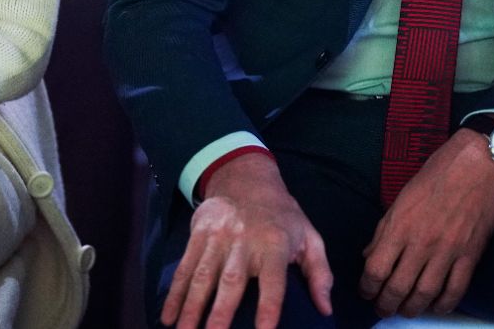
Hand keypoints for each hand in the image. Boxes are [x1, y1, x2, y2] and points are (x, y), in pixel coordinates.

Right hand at [162, 152, 332, 328]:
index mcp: (275, 244)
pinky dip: (174, 293)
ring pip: (201, 277)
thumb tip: (325, 309)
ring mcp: (217, 237)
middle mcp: (244, 241)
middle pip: (231, 281)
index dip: (269, 308)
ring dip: (191, 308)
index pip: (273, 281)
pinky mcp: (197, 235)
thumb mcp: (309, 237)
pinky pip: (184, 267)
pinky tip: (168, 316)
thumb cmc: (282, 216)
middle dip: (219, 314)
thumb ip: (319, 273)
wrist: (246, 179)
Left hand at [360, 130, 493, 318]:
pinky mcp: (470, 253)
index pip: (375, 269)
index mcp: (401, 225)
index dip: (367, 288)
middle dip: (385, 305)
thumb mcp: (403, 196)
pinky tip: (436, 306)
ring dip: (412, 309)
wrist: (479, 161)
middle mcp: (422, 241)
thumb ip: (384, 229)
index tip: (366, 292)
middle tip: (383, 308)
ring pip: (425, 294)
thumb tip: (368, 255)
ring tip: (405, 310)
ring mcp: (448, 250)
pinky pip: (456, 289)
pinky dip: (444, 304)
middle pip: (397, 288)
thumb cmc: (439, 173)